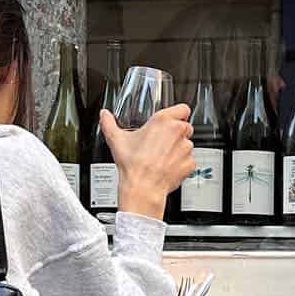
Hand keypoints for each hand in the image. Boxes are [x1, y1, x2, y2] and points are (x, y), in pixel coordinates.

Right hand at [103, 102, 194, 220]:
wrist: (143, 187)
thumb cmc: (133, 164)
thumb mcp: (116, 139)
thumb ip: (109, 123)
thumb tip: (104, 115)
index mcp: (163, 121)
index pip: (183, 108)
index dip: (178, 113)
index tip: (173, 118)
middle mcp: (177, 132)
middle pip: (185, 126)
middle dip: (176, 133)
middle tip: (162, 141)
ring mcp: (186, 148)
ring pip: (187, 144)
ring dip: (178, 148)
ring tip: (162, 156)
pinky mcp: (190, 163)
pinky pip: (189, 160)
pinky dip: (181, 163)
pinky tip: (168, 166)